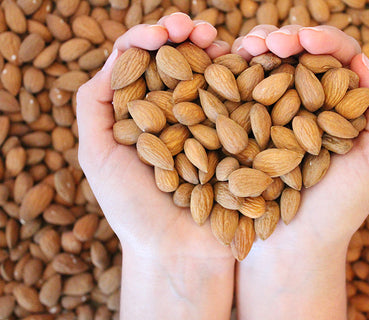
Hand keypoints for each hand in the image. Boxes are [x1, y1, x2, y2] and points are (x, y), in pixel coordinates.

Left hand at [77, 13, 232, 319]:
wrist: (179, 253)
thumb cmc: (133, 210)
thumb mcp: (97, 156)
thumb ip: (94, 106)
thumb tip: (115, 56)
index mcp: (143, 112)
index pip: (144, 62)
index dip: (152, 37)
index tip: (165, 31)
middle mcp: (177, 113)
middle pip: (181, 62)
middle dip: (189, 37)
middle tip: (198, 28)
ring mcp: (211, 125)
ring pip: (214, 76)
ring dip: (219, 52)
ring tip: (222, 43)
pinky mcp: (239, 141)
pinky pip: (243, 105)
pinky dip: (245, 80)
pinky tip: (249, 67)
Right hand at [232, 25, 368, 318]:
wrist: (290, 249)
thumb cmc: (337, 211)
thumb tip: (363, 59)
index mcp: (345, 108)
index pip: (339, 58)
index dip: (323, 39)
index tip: (303, 39)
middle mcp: (311, 107)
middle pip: (300, 57)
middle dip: (285, 38)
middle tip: (269, 41)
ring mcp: (277, 116)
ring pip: (270, 68)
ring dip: (259, 48)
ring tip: (248, 45)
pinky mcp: (248, 129)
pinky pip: (243, 92)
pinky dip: (237, 72)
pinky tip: (230, 63)